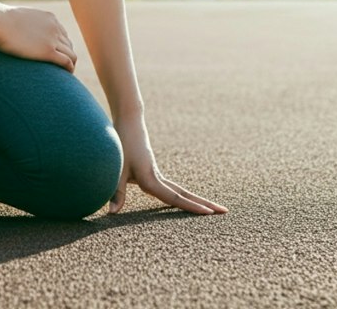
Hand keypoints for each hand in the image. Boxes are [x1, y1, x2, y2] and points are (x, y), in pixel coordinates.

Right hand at [0, 6, 77, 71]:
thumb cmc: (0, 21)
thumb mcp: (18, 19)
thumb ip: (24, 25)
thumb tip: (17, 32)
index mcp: (49, 18)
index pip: (63, 34)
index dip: (62, 46)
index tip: (57, 55)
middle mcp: (55, 27)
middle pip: (69, 45)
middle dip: (67, 56)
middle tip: (61, 68)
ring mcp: (52, 39)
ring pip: (71, 54)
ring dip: (70, 64)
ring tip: (64, 74)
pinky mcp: (48, 51)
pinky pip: (66, 62)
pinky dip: (69, 69)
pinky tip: (67, 75)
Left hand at [109, 115, 227, 215]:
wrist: (128, 122)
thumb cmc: (121, 146)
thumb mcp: (116, 170)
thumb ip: (116, 192)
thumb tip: (111, 213)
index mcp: (151, 179)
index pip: (175, 197)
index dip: (191, 207)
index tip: (209, 214)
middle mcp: (158, 178)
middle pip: (185, 194)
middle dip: (204, 205)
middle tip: (225, 212)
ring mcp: (158, 175)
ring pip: (181, 191)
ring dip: (196, 200)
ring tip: (213, 209)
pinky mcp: (154, 172)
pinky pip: (172, 189)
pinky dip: (183, 197)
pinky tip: (185, 202)